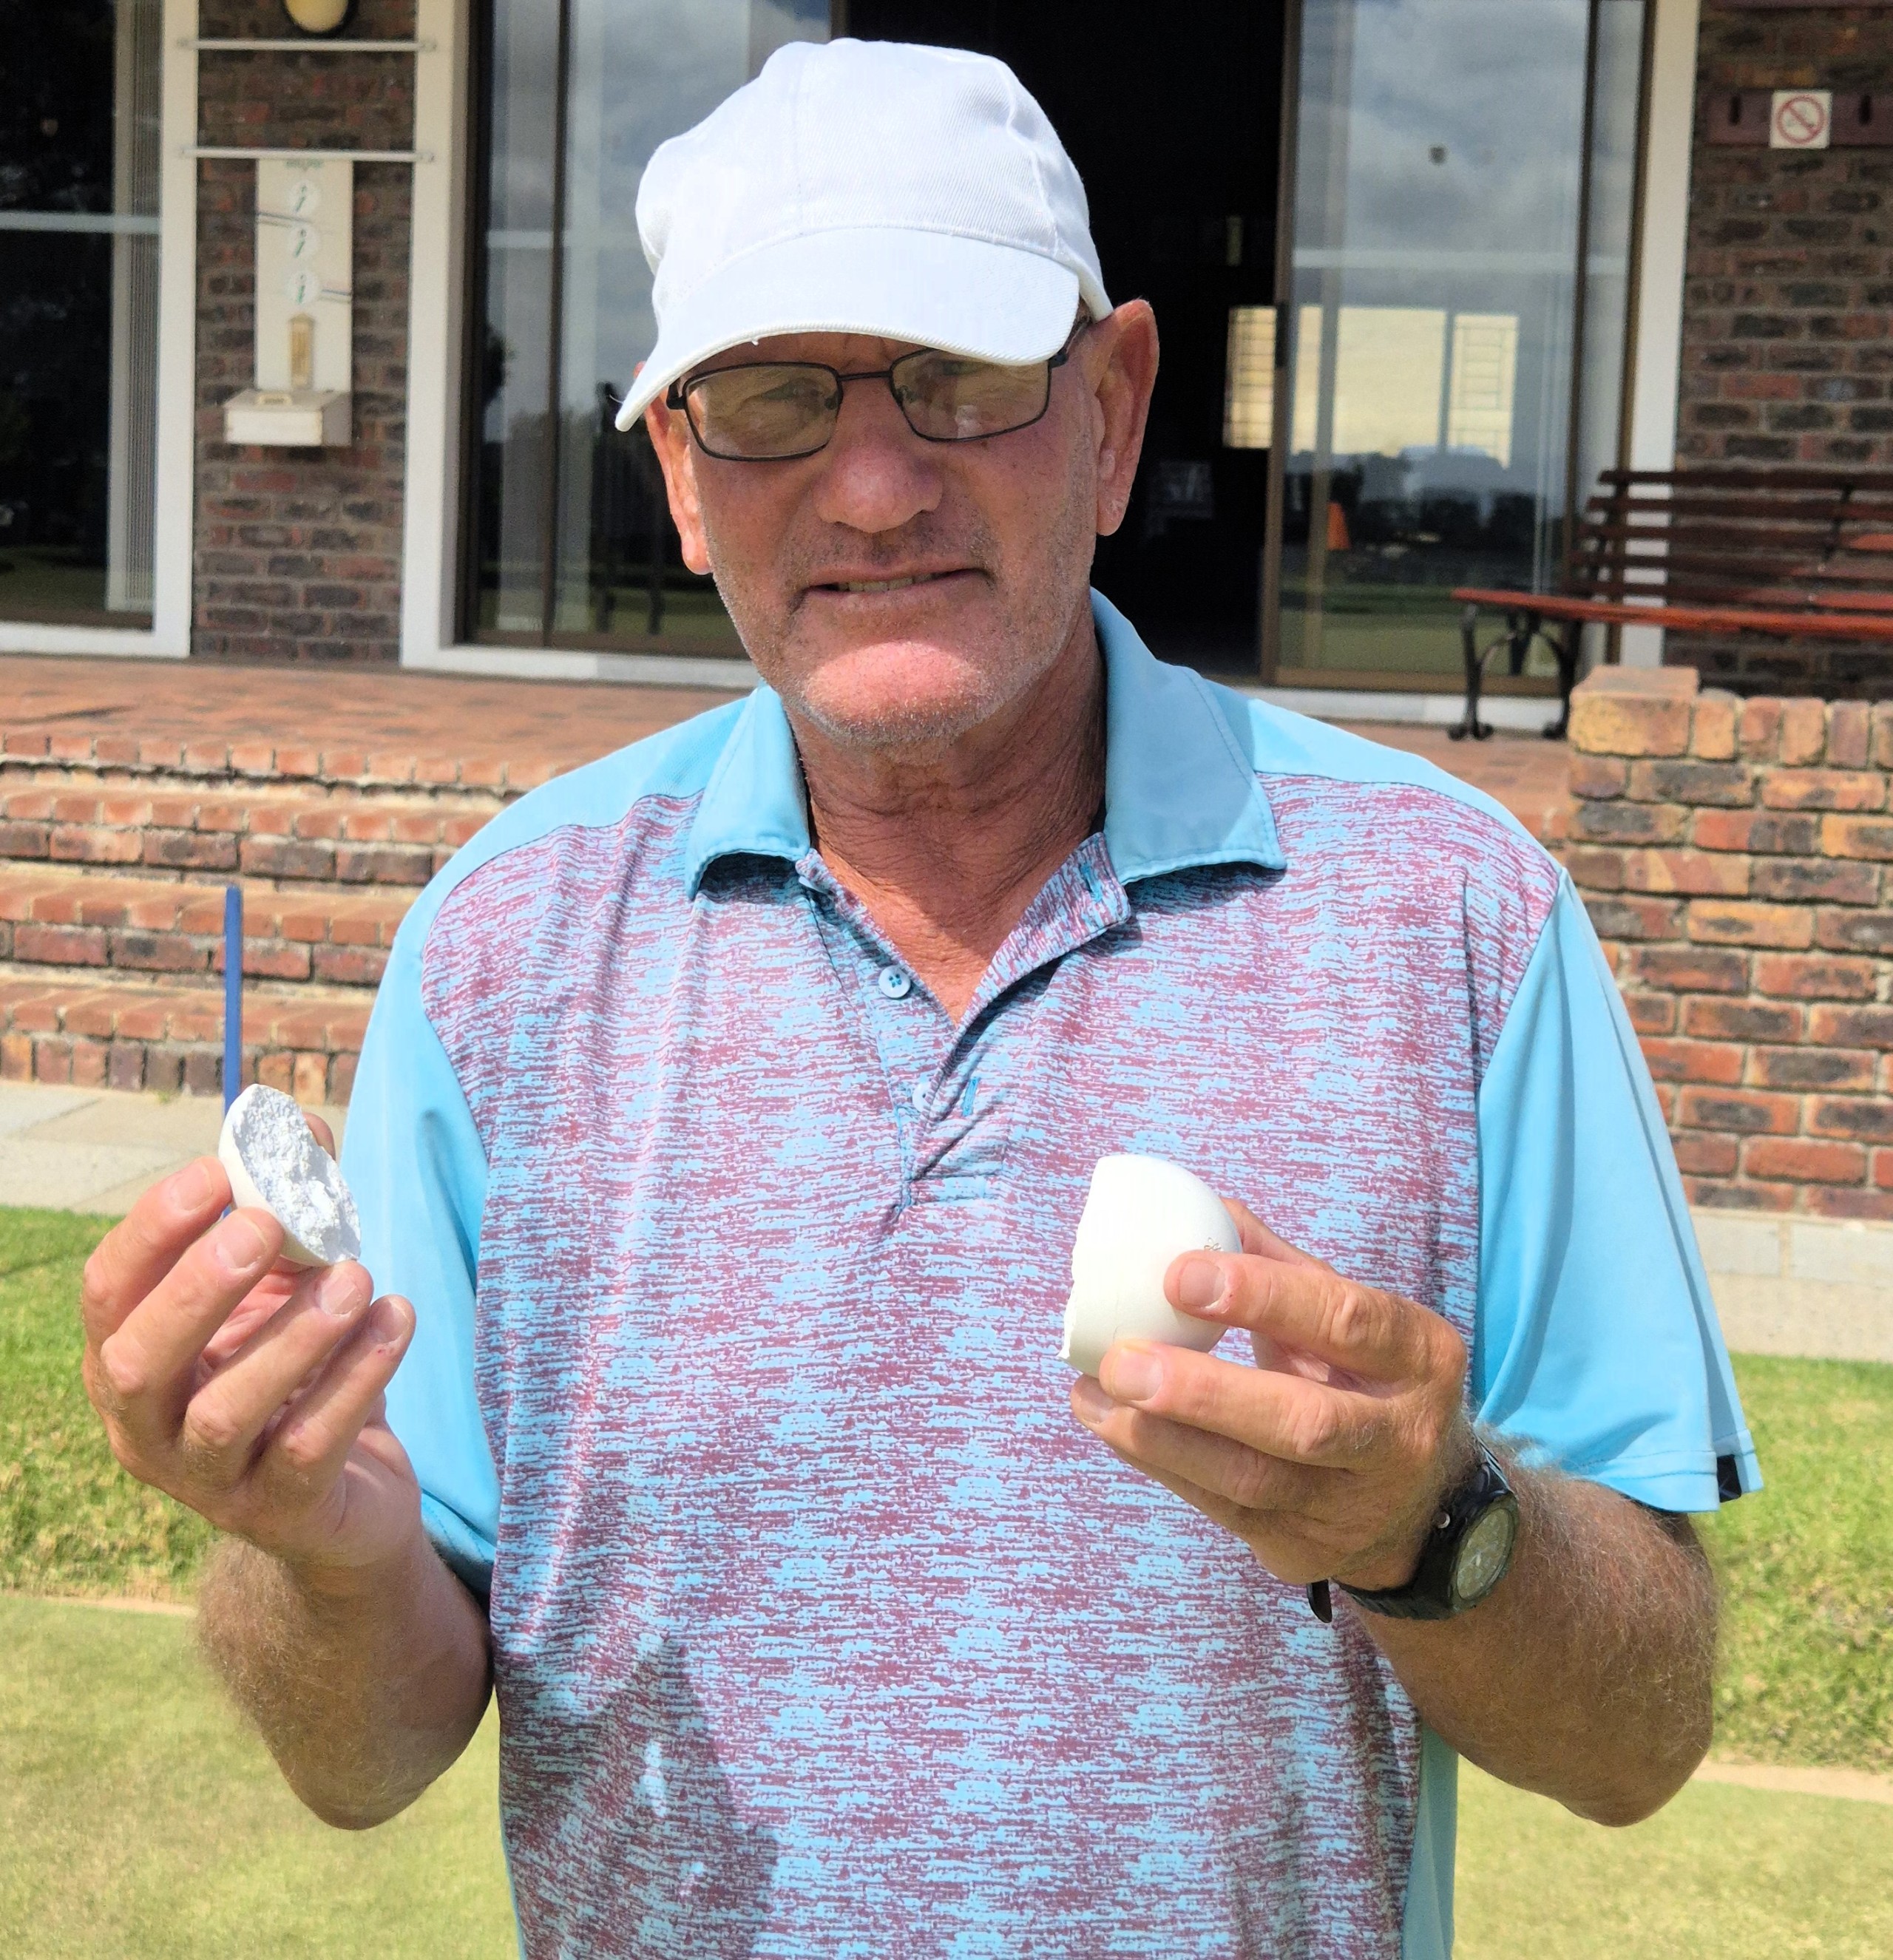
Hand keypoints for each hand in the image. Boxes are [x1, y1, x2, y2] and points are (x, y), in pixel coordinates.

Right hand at [80, 1118, 420, 1586]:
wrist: (349, 1493)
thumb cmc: (301, 1369)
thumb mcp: (287, 1286)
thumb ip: (288, 1210)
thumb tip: (299, 1122)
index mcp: (129, 1357)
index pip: (107, 1294)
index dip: (152, 1232)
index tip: (214, 1172)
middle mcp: (146, 1428)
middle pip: (136, 1363)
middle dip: (197, 1288)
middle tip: (262, 1226)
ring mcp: (207, 1481)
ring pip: (224, 1413)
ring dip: (293, 1335)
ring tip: (354, 1277)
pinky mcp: (281, 1512)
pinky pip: (309, 1446)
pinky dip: (356, 1378)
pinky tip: (396, 1320)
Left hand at [1069, 1200, 1471, 1590]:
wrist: (1421, 1509)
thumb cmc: (1366, 1383)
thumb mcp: (1353, 1319)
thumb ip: (1282, 1266)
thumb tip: (1200, 1207)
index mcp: (1418, 1356)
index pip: (1345, 1320)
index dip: (1262, 1295)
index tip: (1178, 1274)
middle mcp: (1398, 1438)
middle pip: (1302, 1421)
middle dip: (1203, 1392)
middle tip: (1122, 1359)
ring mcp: (1350, 1505)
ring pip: (1251, 1479)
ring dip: (1160, 1437)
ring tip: (1095, 1394)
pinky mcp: (1301, 1549)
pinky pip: (1221, 1508)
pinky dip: (1158, 1464)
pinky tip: (1110, 1423)